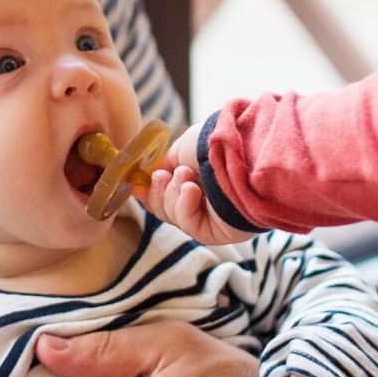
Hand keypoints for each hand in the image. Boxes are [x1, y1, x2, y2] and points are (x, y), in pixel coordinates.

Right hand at [144, 126, 255, 245]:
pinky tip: (192, 190)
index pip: (169, 192)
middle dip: (158, 192)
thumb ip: (163, 165)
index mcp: (201, 177)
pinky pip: (188, 225)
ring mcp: (213, 217)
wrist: (241, 151)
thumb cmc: (214, 143)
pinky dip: (183, 207)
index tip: (136, 184)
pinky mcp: (219, 233)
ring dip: (172, 195)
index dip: (151, 191)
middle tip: (162, 176)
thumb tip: (147, 177)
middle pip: (166, 208)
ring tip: (186, 176)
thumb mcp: (181, 149)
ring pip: (173, 217)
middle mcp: (208, 198)